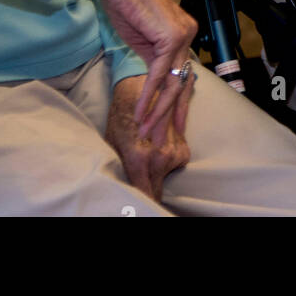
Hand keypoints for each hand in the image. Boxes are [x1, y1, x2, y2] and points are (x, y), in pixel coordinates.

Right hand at [75, 0, 197, 140]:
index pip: (184, 74)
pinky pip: (158, 76)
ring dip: (157, 112)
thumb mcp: (143, 38)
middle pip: (182, 82)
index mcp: (185, 33)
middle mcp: (189, 34)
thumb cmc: (126, 5)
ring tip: (147, 134)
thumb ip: (153, 57)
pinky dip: (148, 97)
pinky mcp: (169, 39)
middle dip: (172, 114)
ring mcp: (182, 36)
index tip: (174, 123)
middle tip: (165, 139)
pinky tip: (141, 115)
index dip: (178, 101)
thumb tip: (156, 80)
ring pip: (172, 84)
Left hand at [106, 74, 192, 203]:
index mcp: (139, 160)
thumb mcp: (111, 144)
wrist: (141, 86)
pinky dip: (166, 162)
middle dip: (147, 190)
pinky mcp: (184, 145)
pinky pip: (175, 164)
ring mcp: (175, 151)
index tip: (133, 209)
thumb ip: (117, 169)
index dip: (139, 205)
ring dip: (156, 174)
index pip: (145, 196)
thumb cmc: (120, 115)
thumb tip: (117, 190)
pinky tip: (156, 148)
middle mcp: (161, 158)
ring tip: (145, 157)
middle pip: (156, 191)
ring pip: (165, 177)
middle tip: (137, 181)